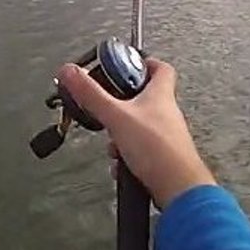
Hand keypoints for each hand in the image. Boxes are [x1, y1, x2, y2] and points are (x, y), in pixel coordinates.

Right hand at [58, 58, 215, 207]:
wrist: (177, 187)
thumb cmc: (158, 150)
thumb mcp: (116, 116)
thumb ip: (92, 94)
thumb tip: (71, 71)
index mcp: (161, 95)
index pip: (160, 67)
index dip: (144, 62)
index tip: (125, 65)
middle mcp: (166, 113)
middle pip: (144, 98)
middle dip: (121, 105)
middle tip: (107, 108)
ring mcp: (166, 136)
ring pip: (138, 127)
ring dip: (121, 135)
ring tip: (114, 144)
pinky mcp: (162, 157)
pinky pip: (140, 151)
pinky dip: (127, 156)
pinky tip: (122, 164)